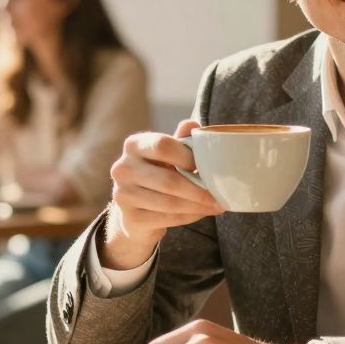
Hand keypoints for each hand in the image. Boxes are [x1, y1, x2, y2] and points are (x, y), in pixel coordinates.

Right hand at [101, 120, 222, 269]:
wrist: (135, 209)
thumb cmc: (157, 173)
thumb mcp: (168, 154)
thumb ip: (181, 140)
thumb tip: (193, 125)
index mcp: (134, 145)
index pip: (162, 146)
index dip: (187, 156)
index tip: (207, 166)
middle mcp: (123, 168)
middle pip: (168, 180)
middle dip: (199, 190)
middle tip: (220, 195)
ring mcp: (123, 195)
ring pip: (169, 203)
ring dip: (197, 206)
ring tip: (216, 206)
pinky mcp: (130, 218)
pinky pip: (167, 218)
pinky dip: (189, 216)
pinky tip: (200, 213)